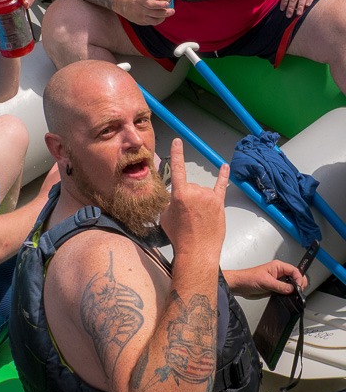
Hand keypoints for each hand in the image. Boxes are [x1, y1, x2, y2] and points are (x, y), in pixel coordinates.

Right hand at [113, 0, 174, 25]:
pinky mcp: (139, 22)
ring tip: (168, 13)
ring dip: (163, 17)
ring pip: (154, 20)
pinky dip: (158, 20)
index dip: (160, 5)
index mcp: (139, 0)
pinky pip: (151, 23)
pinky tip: (161, 17)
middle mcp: (139, 9)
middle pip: (154, 13)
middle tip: (172, 10)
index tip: (167, 3)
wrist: (120, 3)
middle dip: (165, 12)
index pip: (150, 4)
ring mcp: (139, 17)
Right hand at [159, 139, 228, 256]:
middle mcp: (196, 191)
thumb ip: (171, 202)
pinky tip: (225, 167)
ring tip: (196, 218)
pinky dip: (223, 176)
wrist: (198, 251)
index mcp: (180, 193)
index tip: (177, 140)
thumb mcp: (165, 216)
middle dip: (186, 197)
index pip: (177, 169)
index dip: (177, 153)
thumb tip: (177, 198)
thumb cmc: (178, 235)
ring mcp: (209, 197)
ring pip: (201, 191)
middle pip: (189, 186)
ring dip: (198, 200)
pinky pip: (221, 186)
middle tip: (185, 215)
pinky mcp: (219, 204)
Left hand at [225, 260, 308, 297]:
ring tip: (294, 295)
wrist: (240, 286)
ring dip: (294, 290)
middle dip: (299, 284)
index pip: (294, 271)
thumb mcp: (266, 282)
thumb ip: (280, 286)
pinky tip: (288, 297)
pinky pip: (286, 291)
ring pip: (292, 285)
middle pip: (295, 277)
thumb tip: (292, 289)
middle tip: (298, 292)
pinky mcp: (275, 288)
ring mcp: (277, 281)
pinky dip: (289, 294)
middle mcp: (279, 273)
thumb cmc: (248, 278)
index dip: (299, 278)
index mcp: (277, 266)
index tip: (299, 287)